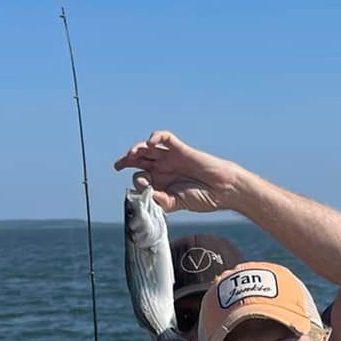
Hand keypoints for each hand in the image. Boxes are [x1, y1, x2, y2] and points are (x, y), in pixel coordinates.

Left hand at [113, 130, 241, 212]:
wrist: (223, 190)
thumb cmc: (202, 197)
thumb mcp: (176, 203)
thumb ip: (161, 201)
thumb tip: (145, 197)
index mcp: (161, 182)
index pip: (140, 177)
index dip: (137, 182)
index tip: (143, 190)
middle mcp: (163, 168)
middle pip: (139, 159)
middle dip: (126, 160)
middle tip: (118, 166)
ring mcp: (171, 157)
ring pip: (148, 148)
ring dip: (137, 149)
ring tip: (131, 154)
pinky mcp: (180, 149)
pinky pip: (165, 138)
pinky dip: (156, 137)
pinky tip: (150, 143)